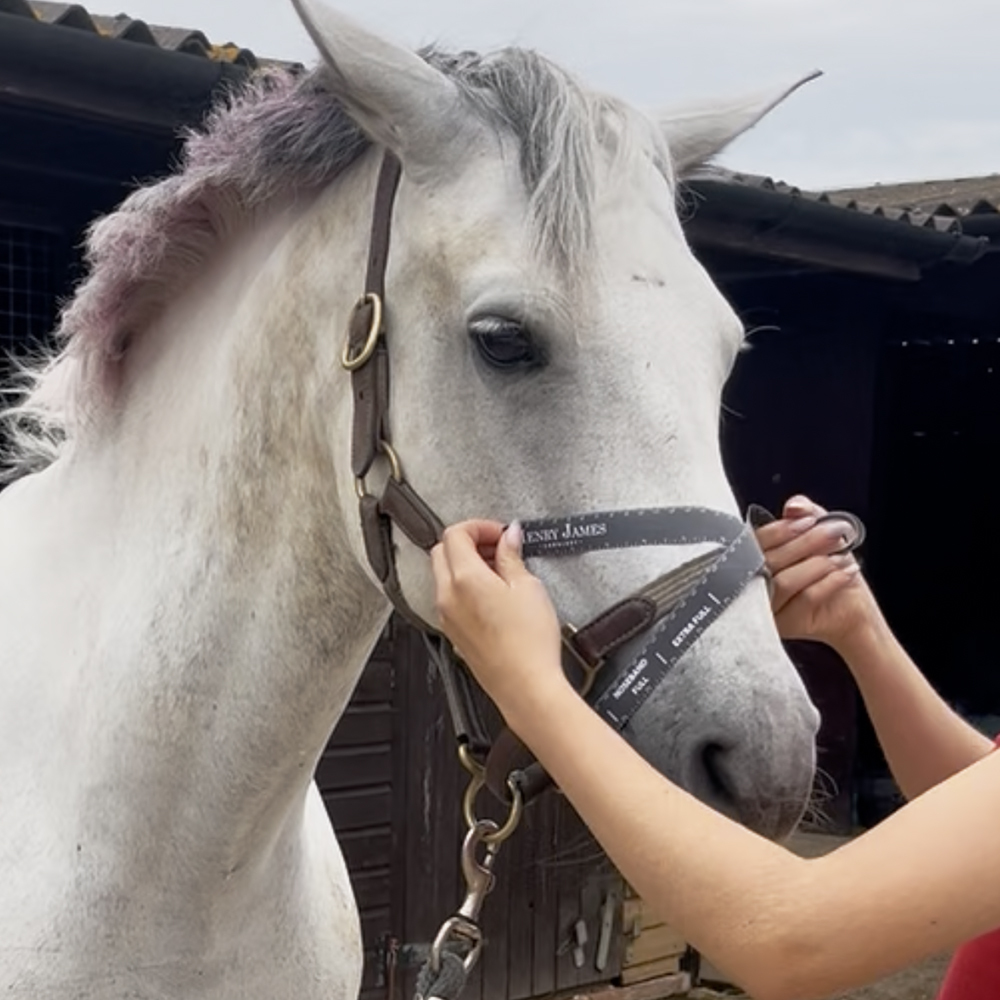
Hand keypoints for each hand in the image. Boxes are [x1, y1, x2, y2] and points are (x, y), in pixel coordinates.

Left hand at [432, 520, 567, 717]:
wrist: (525, 687)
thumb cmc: (529, 643)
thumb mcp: (528, 587)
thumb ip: (512, 556)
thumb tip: (509, 537)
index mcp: (464, 579)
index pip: (455, 534)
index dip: (479, 526)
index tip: (500, 533)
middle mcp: (448, 596)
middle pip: (442, 551)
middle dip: (469, 542)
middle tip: (498, 546)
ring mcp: (448, 616)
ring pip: (444, 575)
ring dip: (466, 564)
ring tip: (501, 570)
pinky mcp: (454, 632)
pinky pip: (450, 598)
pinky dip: (466, 586)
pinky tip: (494, 594)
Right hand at [756, 495, 882, 652]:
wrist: (850, 606)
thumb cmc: (830, 568)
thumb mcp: (820, 530)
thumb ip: (806, 513)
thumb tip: (794, 506)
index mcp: (754, 557)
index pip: (754, 541)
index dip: (780, 530)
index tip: (809, 521)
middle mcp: (753, 582)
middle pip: (768, 561)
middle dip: (806, 544)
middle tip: (835, 534)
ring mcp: (764, 607)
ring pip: (784, 581)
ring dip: (818, 564)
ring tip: (843, 556)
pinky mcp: (782, 625)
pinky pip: (803, 600)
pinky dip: (829, 582)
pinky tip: (847, 572)